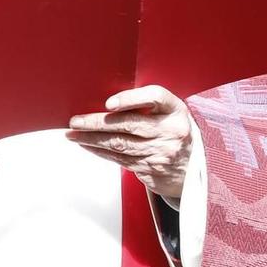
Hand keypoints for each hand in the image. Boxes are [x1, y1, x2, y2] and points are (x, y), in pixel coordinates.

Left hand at [67, 85, 193, 200]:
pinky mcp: (150, 169)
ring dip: (92, 139)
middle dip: (98, 122)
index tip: (109, 103)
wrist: (193, 167)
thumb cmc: (174, 132)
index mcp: (176, 111)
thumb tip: (107, 101)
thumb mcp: (170, 113)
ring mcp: (161, 152)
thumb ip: (147, 104)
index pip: (155, 97)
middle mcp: (170, 131)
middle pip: (130, 124)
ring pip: (120, 144)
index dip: (131, 98)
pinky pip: (119, 159)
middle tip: (76, 121)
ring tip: (73, 133)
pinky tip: (87, 145)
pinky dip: (100, 151)